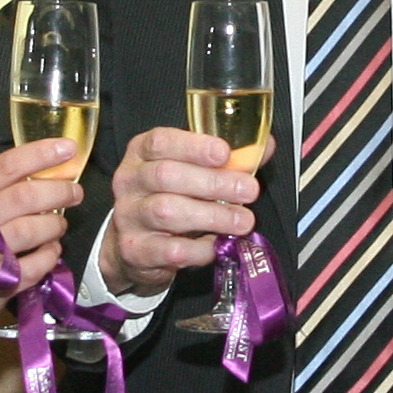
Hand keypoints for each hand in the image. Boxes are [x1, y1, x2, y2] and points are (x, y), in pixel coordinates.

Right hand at [0, 140, 79, 351]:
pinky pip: (36, 265)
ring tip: (58, 226)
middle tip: (74, 192)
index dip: (41, 154)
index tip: (67, 147)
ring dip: (55, 226)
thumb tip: (31, 176)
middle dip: (59, 191)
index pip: (8, 166)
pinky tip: (50, 253)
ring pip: (35, 229)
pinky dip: (50, 257)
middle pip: (28, 196)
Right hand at [96, 126, 258, 296]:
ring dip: (212, 215)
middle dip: (213, 183)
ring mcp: (129, 216)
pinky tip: (217, 244)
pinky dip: (200, 248)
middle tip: (249, 190)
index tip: (224, 153)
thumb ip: (227, 159)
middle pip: (166, 175)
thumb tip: (263, 146)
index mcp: (141, 153)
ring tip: (243, 220)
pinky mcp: (136, 250)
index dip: (193, 146)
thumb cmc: (170, 197)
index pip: (160, 142)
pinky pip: (170, 249)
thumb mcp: (192, 172)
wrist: (136, 245)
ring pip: (167, 211)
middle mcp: (129, 181)